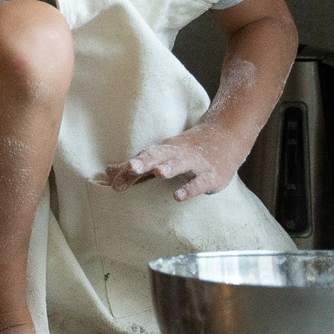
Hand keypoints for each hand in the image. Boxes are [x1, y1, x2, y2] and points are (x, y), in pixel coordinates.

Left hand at [103, 125, 248, 200]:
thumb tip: (107, 172)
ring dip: (169, 168)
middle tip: (131, 168)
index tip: (113, 181)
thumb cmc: (187, 150)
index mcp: (163, 150)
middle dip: (144, 162)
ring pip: (180, 164)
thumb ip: (137, 166)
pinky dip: (189, 188)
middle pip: (159, 156)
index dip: (128, 170)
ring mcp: (195, 163)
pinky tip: (178, 196)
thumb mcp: (162, 154)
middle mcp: (177, 154)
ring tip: (158, 173)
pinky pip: (199, 182)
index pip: (143, 159)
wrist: (226, 136)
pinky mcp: (210, 175)